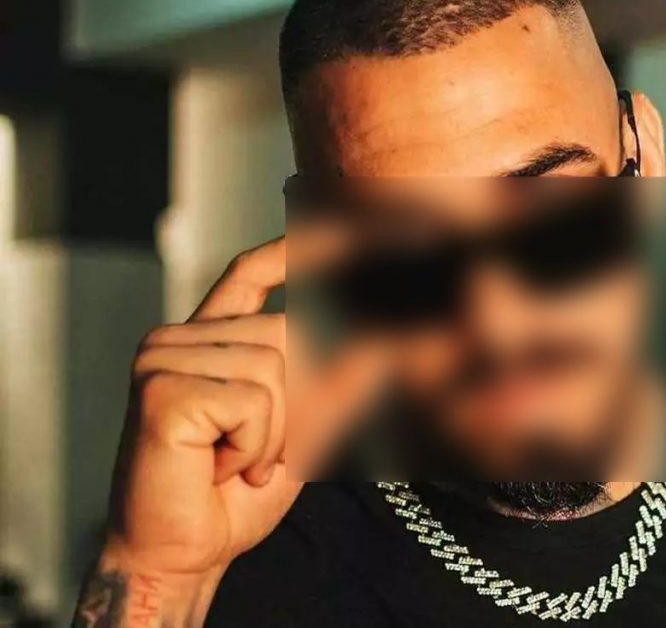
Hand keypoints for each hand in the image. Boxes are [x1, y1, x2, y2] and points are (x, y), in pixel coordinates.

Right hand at [75, 234, 383, 625]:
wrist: (187, 551)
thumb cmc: (235, 493)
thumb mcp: (304, 432)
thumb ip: (340, 387)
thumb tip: (389, 345)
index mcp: (208, 340)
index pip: (249, 272)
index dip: (294, 249)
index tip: (345, 228)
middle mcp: (179, 338)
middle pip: (287, 332)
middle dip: (300, 404)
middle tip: (263, 454)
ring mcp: (163, 358)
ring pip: (275, 366)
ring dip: (276, 432)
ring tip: (237, 462)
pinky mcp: (161, 387)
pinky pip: (253, 399)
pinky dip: (255, 444)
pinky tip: (220, 466)